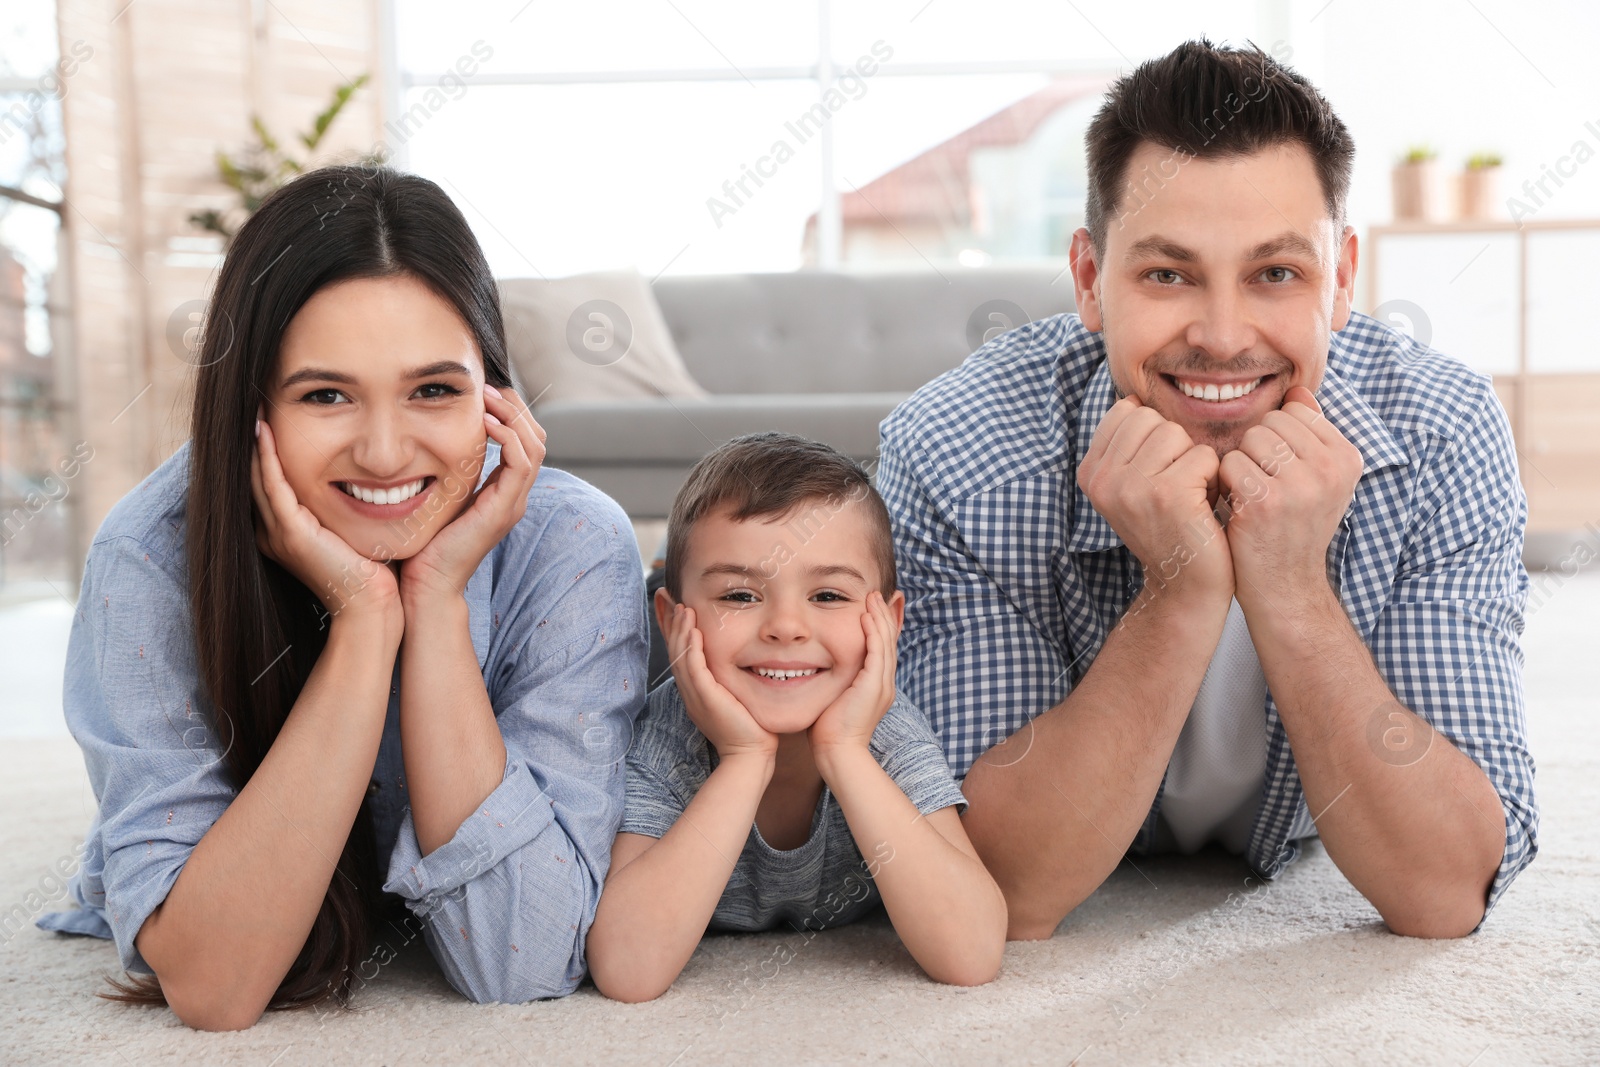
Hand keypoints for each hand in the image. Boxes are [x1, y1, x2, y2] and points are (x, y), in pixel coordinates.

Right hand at [251, 413, 399, 623]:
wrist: (370, 607)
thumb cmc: (372, 573)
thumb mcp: (351, 532)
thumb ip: (345, 508)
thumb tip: (366, 482)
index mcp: (285, 534)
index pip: (268, 484)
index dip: (264, 452)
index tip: (268, 418)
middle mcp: (273, 533)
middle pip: (255, 477)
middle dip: (254, 442)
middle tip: (255, 404)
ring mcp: (278, 534)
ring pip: (257, 477)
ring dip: (254, 442)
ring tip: (254, 409)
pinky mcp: (291, 533)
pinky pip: (272, 485)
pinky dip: (266, 456)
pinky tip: (262, 430)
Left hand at [400, 384, 545, 601]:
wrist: (425, 586)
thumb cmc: (422, 545)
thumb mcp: (436, 498)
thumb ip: (444, 473)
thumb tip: (424, 440)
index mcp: (502, 492)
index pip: (524, 442)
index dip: (510, 414)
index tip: (484, 394)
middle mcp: (514, 496)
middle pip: (536, 438)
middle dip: (516, 408)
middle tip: (490, 388)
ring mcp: (512, 503)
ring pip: (534, 445)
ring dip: (513, 416)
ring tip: (488, 398)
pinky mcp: (503, 509)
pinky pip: (520, 462)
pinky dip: (507, 436)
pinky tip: (484, 422)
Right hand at [665, 603, 778, 760]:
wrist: (751, 756)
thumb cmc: (751, 728)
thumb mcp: (736, 696)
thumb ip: (731, 677)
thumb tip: (741, 657)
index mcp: (694, 689)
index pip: (679, 651)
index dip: (671, 626)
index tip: (669, 602)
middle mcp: (690, 691)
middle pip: (672, 650)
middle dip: (668, 621)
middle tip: (663, 594)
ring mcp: (695, 695)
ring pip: (680, 656)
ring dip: (680, 629)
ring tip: (681, 605)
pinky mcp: (705, 698)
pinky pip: (694, 668)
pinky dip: (691, 647)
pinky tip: (694, 629)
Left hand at [808, 591, 899, 761]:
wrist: (837, 752)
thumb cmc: (828, 731)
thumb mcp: (833, 698)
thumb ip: (833, 681)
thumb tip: (816, 668)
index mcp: (877, 686)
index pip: (882, 649)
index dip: (879, 627)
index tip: (871, 608)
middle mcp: (884, 683)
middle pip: (889, 641)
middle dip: (883, 615)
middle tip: (875, 594)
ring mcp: (882, 685)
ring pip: (886, 642)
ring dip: (879, 617)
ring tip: (872, 597)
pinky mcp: (874, 686)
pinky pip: (877, 652)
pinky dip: (872, 632)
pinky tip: (866, 616)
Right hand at [1077, 395, 1232, 602]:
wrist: (1184, 586)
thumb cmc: (1170, 528)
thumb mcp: (1133, 486)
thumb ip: (1127, 445)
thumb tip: (1132, 398)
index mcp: (1090, 473)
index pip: (1126, 411)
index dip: (1154, 437)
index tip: (1156, 475)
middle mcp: (1103, 479)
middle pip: (1152, 419)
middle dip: (1175, 447)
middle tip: (1175, 488)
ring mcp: (1132, 486)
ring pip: (1177, 434)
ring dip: (1194, 462)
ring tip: (1189, 496)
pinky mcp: (1167, 494)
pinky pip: (1203, 456)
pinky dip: (1213, 479)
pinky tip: (1203, 507)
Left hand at [1219, 386, 1361, 608]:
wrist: (1285, 585)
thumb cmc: (1293, 526)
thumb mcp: (1317, 479)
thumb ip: (1311, 432)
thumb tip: (1298, 390)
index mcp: (1348, 457)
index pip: (1295, 411)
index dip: (1276, 439)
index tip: (1282, 474)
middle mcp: (1331, 469)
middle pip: (1270, 422)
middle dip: (1257, 450)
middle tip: (1264, 486)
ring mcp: (1300, 485)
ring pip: (1249, 439)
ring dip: (1241, 466)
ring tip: (1253, 496)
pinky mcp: (1266, 501)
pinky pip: (1230, 463)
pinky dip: (1226, 483)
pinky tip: (1239, 507)